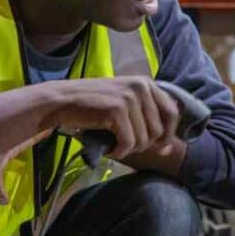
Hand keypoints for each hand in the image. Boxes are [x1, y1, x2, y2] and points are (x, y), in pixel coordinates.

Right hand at [39, 77, 179, 158]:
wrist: (62, 101)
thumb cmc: (93, 106)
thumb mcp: (125, 104)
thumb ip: (147, 120)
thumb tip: (169, 150)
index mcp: (146, 83)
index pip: (172, 113)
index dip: (168, 134)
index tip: (158, 148)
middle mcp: (141, 87)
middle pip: (159, 131)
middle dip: (144, 145)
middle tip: (126, 145)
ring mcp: (129, 97)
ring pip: (144, 140)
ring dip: (129, 149)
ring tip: (115, 145)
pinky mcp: (116, 109)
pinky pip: (128, 143)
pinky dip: (119, 152)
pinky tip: (110, 149)